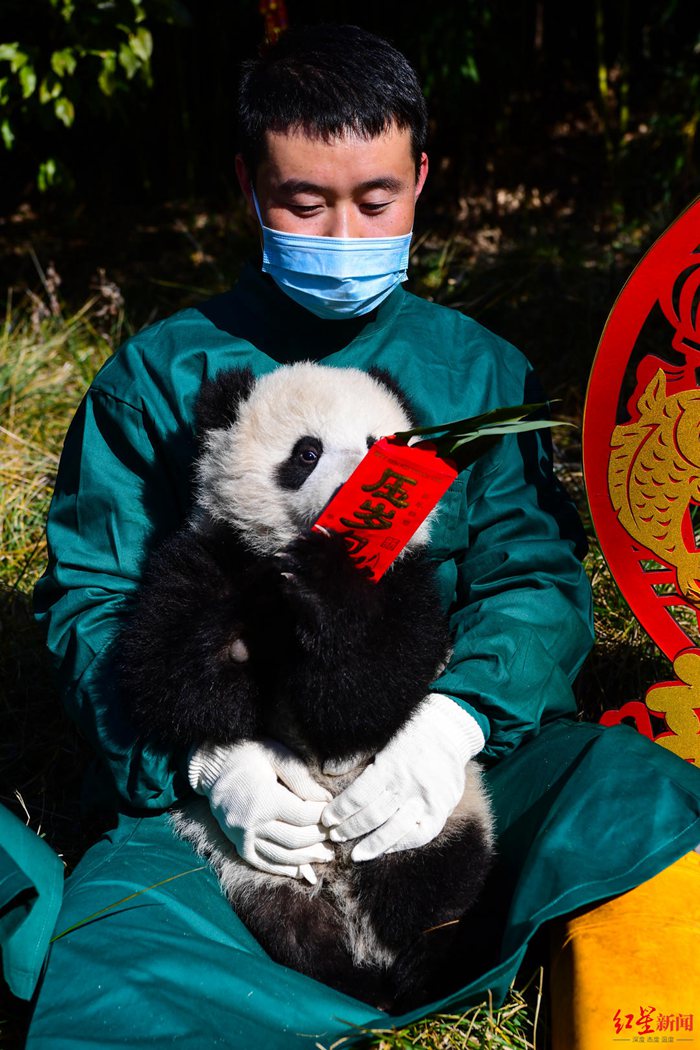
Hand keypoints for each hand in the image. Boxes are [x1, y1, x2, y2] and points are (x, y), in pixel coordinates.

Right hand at [189, 738, 333, 882]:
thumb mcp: (276, 755)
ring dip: (306, 859)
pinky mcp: (237, 844)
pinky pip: (262, 863)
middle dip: (319, 839)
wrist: (215, 764)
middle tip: (336, 836)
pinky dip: (282, 870)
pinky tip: (301, 871)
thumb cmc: (249, 754)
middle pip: (295, 839)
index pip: (303, 816)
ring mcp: (242, 836)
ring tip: (326, 856)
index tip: (336, 813)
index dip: (323, 816)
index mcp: (264, 798)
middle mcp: (251, 822)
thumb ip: (301, 778)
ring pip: (281, 856)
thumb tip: (327, 800)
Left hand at [321, 693, 484, 861]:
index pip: (359, 796)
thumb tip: (327, 770)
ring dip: (372, 845)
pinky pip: (419, 835)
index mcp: (390, 765)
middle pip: (373, 815)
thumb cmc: (408, 734)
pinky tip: (385, 850)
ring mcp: (426, 800)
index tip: (327, 819)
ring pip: (395, 830)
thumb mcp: (380, 739)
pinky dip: (400, 844)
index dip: (340, 811)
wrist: (448, 731)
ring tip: (355, 854)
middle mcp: (408, 785)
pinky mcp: (441, 810)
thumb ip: (354, 757)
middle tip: (334, 837)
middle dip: (350, 829)